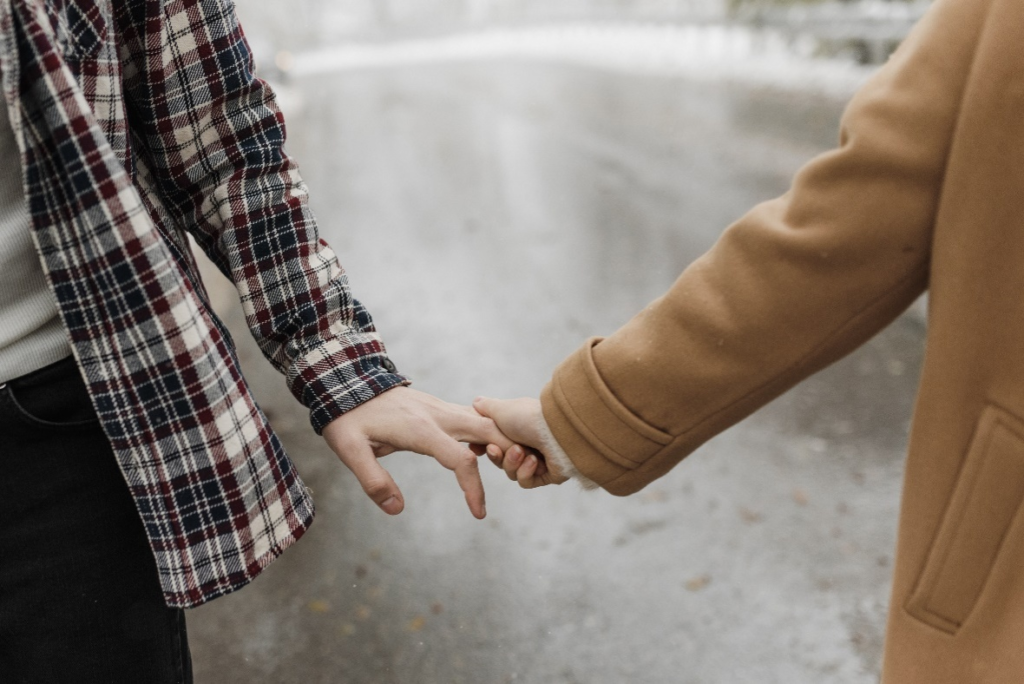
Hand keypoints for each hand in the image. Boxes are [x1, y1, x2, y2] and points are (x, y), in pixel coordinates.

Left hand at [322, 387, 512, 518]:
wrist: (349, 382)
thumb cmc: (348, 419)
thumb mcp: (350, 450)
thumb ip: (373, 481)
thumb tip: (397, 509)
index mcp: (420, 429)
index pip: (461, 460)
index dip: (474, 488)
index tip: (479, 514)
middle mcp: (439, 415)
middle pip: (488, 431)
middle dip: (509, 454)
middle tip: (521, 478)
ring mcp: (442, 408)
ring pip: (486, 421)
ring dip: (504, 441)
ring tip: (513, 466)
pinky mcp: (441, 408)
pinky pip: (476, 418)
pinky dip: (491, 433)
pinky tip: (491, 451)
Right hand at [473, 397, 568, 488]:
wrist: (558, 430)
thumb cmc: (529, 417)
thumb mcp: (501, 409)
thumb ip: (486, 407)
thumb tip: (477, 402)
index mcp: (519, 427)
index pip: (496, 443)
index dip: (486, 447)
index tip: (476, 447)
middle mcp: (529, 442)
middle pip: (502, 460)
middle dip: (497, 456)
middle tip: (495, 449)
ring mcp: (540, 459)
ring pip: (512, 472)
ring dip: (512, 463)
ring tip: (521, 452)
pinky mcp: (549, 474)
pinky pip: (527, 481)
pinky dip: (526, 473)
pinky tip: (534, 461)